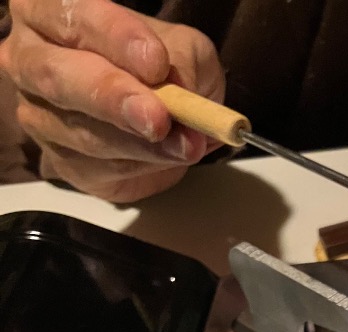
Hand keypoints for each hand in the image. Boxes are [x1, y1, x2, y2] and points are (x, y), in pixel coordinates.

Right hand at [0, 0, 225, 200]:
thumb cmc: (160, 67)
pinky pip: (96, 167)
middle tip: (157, 117)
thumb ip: (179, 64)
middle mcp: (29, 58)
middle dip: (112, 97)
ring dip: (136, 143)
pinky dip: (140, 164)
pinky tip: (169, 158)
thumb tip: (178, 96)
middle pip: (57, 77)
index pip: (72, 16)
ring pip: (80, 131)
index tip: (156, 62)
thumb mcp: (181, 49)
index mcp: (48, 11)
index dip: (115, 38)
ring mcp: (37, 114)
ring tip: (184, 145)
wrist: (164, 117)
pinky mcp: (59, 160)